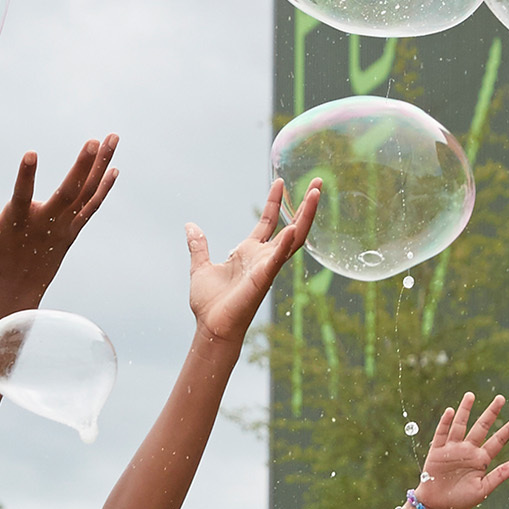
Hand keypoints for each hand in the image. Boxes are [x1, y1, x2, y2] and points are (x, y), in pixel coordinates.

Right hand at [0, 139, 118, 297]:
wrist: (16, 291)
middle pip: (67, 194)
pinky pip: (92, 207)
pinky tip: (114, 168)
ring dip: (101, 166)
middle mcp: (44, 225)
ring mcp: (62, 228)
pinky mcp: (72, 232)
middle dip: (81, 167)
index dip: (25, 176)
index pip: (21, 196)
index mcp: (17, 222)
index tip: (31, 152)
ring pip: (86, 195)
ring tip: (112, 138)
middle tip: (92, 141)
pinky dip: (104, 189)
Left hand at [184, 179, 321, 343]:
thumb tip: (190, 226)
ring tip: (316, 194)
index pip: (267, 222)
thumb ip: (199, 246)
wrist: (210, 327)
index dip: (274, 202)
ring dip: (306, 216)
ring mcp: (266, 266)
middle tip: (318, 182)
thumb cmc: (209, 303)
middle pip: (291, 226)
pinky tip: (294, 227)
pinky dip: (287, 243)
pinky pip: (278, 258)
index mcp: (249, 253)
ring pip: (294, 238)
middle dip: (305, 205)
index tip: (279, 181)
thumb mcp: (201, 267)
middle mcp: (263, 257)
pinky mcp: (263, 277)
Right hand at [412, 394, 508, 508]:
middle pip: (481, 427)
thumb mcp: (483, 490)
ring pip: (461, 425)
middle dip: (491, 413)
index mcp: (482, 460)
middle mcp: (469, 451)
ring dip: (465, 410)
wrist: (437, 506)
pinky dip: (446, 423)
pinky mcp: (437, 452)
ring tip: (471, 395)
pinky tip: (451, 411)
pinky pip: (442, 434)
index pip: (498, 441)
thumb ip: (499, 475)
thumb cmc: (461, 500)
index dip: (508, 429)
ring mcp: (453, 449)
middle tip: (501, 398)